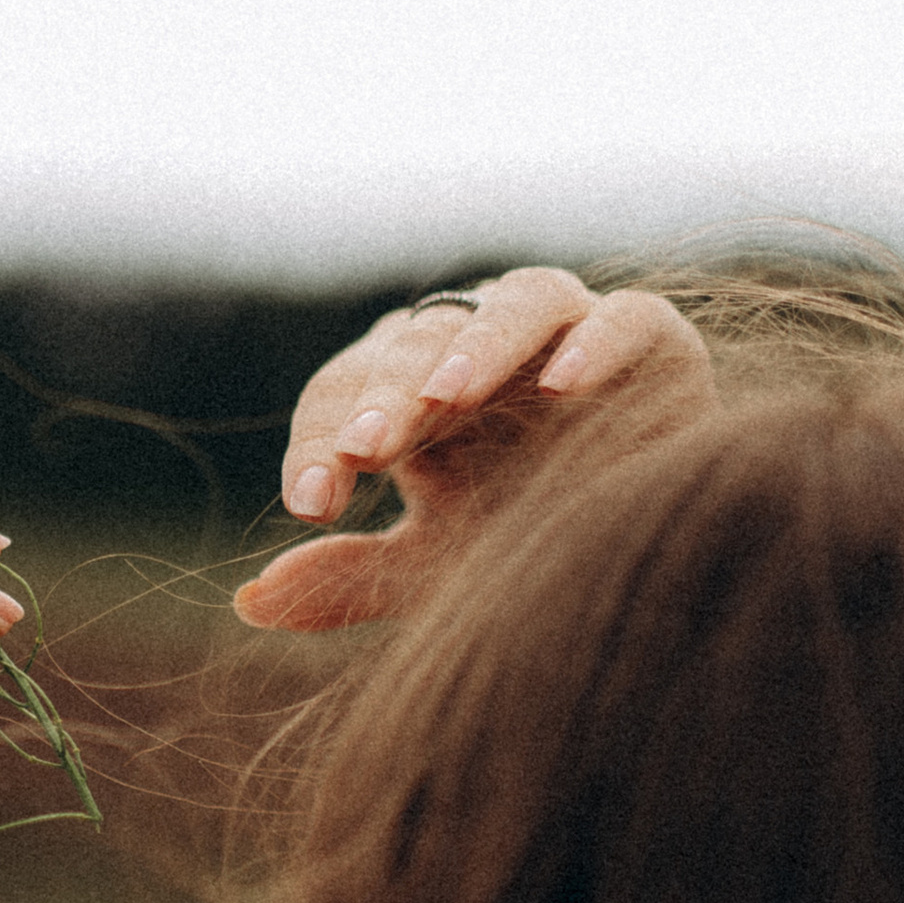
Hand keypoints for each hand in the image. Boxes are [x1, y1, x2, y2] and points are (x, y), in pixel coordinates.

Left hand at [236, 269, 713, 632]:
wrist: (653, 564)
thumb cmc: (530, 552)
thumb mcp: (431, 573)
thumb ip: (349, 577)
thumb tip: (248, 600)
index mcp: (417, 397)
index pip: (348, 397)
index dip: (322, 443)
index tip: (315, 503)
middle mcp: (485, 352)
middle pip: (419, 348)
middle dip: (388, 398)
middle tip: (366, 450)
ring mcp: (567, 336)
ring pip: (516, 302)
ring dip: (476, 345)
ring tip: (446, 396)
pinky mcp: (655, 340)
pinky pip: (627, 316)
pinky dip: (596, 341)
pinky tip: (565, 384)